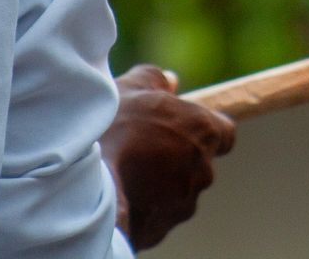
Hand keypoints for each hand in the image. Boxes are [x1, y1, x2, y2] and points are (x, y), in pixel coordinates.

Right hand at [99, 63, 236, 250]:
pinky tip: (119, 192)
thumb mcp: (129, 89)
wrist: (83, 186)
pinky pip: (159, 213)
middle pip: (198, 162)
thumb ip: (155, 80)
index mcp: (203, 131)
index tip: (179, 127)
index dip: (203, 129)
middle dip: (176, 156)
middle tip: (141, 147)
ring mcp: (185, 202)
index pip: (225, 133)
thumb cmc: (109, 130)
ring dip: (160, 182)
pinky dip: (145, 205)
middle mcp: (203, 169)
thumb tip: (170, 82)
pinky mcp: (164, 228)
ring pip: (178, 190)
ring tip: (124, 171)